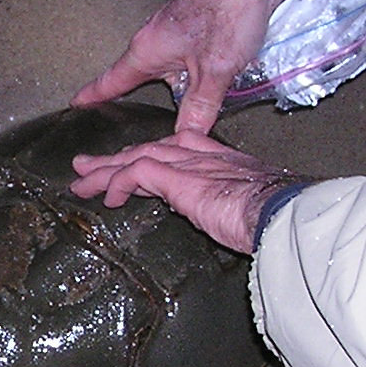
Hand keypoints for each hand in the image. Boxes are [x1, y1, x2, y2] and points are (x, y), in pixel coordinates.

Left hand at [69, 131, 301, 253]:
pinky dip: (118, 183)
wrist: (283, 212)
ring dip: (105, 172)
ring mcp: (188, 162)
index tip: (125, 170)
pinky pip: (137, 173)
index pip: (170, 152)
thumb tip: (211, 213)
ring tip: (81, 184)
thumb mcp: (242, 206)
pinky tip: (108, 197)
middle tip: (86, 167)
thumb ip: (221, 204)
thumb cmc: (272, 215)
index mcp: (216, 159)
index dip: (143, 160)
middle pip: (147, 151)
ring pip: (135, 159)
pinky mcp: (178, 177)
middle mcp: (199, 154)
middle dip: (114, 161)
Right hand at [74, 0, 317, 134]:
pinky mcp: (194, 22)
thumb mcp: (214, 71)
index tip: (77, 104)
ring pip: (171, 67)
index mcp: (148, 50)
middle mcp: (155, 37)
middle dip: (154, 98)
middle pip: (144, 78)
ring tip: (209, 90)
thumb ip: (200, 107)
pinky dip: (199, 67)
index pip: (111, 81)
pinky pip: (188, 54)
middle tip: (157, 117)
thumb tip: (188, 134)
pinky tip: (222, 71)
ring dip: (185, 82)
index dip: (93, 96)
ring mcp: (174, 28)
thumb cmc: (228, 8)